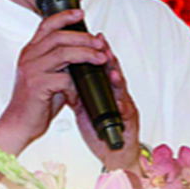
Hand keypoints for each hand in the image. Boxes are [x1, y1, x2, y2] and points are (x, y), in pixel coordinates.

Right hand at [0, 9, 108, 153]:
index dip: (64, 17)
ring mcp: (32, 70)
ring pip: (64, 52)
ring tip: (100, 59)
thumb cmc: (35, 103)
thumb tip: (83, 51)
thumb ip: (60, 63)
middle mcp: (29, 58)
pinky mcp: (38, 85)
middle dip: (84, 37)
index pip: (46, 25)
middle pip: (60, 36)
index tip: (80, 14)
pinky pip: (64, 79)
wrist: (19, 124)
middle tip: (99, 43)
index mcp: (30, 52)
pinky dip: (76, 86)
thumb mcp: (47, 76)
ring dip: (87, 54)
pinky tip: (77, 94)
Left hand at [71, 34, 140, 173]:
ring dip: (116, 79)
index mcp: (104, 90)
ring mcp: (123, 108)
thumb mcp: (84, 106)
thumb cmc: (99, 129)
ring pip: (121, 91)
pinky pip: (125, 115)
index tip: (88, 36)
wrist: (112, 152)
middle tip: (101, 45)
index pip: (100, 66)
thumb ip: (77, 90)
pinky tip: (119, 103)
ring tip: (111, 69)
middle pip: (113, 72)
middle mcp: (116, 95)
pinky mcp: (126, 124)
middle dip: (107, 57)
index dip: (94, 51)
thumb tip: (63, 74)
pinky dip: (122, 108)